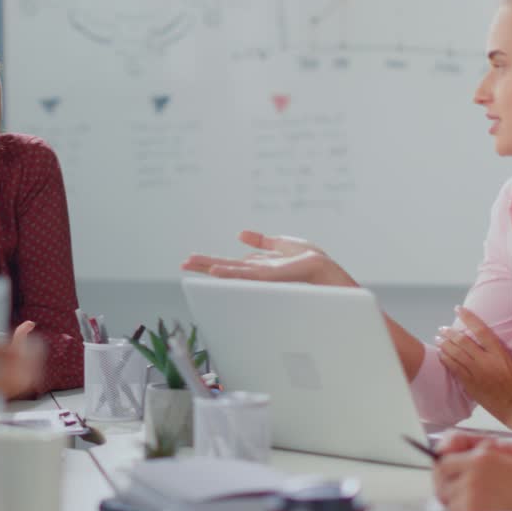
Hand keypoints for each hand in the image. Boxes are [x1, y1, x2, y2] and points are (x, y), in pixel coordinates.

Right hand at [182, 230, 355, 286]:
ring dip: (211, 269)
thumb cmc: (313, 263)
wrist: (329, 272)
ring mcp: (264, 276)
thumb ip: (262, 241)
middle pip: (226, 268)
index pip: (230, 264)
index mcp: (259, 266)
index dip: (211, 262)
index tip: (192, 260)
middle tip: (182, 263)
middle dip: (204, 265)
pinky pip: (247, 275)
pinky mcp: (272, 276)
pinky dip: (231, 274)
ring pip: (232, 272)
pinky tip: (217, 271)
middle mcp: (258, 273)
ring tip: (191, 265)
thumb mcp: (284, 245)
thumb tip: (240, 234)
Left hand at [434, 442, 511, 510]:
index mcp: (482, 457)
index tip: (446, 484)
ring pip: (448, 504)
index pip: (443, 464)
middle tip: (459, 501)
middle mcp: (474, 472)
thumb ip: (473, 456)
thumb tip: (441, 454)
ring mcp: (474, 493)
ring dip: (457, 509)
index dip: (443, 476)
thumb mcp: (505, 459)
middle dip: (448, 494)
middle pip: (442, 485)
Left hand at [436, 307, 511, 422]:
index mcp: (500, 355)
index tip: (459, 309)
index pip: (481, 331)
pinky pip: (453, 369)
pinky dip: (445, 359)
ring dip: (444, 345)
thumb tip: (489, 349)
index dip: (468, 318)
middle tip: (443, 328)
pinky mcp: (469, 385)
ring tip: (438, 338)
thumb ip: (500, 356)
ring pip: (454, 354)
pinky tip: (441, 355)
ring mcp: (476, 374)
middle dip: (450, 333)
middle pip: (462, 341)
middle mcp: (486, 362)